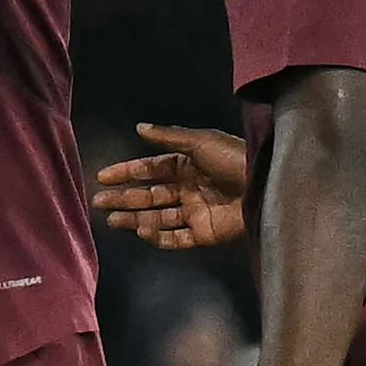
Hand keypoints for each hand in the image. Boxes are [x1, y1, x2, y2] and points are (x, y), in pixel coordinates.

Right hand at [92, 123, 248, 249]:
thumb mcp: (200, 141)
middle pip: (149, 195)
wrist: (266, 186)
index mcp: (187, 165)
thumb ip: (167, 138)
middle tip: (99, 202)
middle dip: (124, 198)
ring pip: (158, 217)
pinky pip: (177, 238)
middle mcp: (188, 189)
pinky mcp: (205, 234)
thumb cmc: (234, 159)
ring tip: (112, 220)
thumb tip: (139, 128)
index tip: (103, 177)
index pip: (150, 169)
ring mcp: (195, 212)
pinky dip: (158, 236)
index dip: (126, 172)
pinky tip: (141, 230)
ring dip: (134, 218)